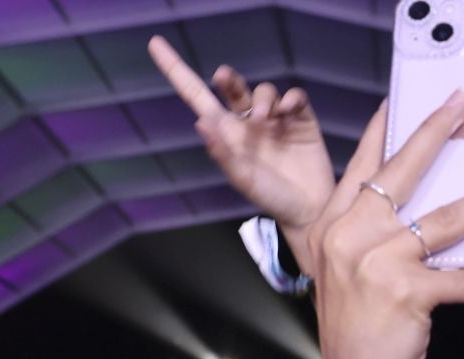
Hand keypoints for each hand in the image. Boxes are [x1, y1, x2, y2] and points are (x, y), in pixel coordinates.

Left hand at [150, 38, 335, 267]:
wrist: (309, 210)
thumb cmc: (272, 198)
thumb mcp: (243, 179)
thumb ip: (223, 153)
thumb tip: (200, 122)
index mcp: (227, 133)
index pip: (196, 96)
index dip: (175, 70)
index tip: (154, 44)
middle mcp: (248, 121)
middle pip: (233, 87)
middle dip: (228, 78)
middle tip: (222, 78)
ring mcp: (275, 119)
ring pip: (264, 91)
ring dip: (262, 99)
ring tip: (264, 119)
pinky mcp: (301, 119)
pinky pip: (294, 97)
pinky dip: (291, 99)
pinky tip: (288, 113)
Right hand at [309, 94, 463, 358]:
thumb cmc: (359, 331)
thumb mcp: (349, 272)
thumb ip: (371, 235)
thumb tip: (423, 205)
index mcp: (332, 226)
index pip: (364, 165)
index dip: (388, 128)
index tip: (409, 97)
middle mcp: (348, 237)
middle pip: (402, 173)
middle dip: (437, 133)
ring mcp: (376, 263)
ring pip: (446, 219)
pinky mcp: (406, 294)